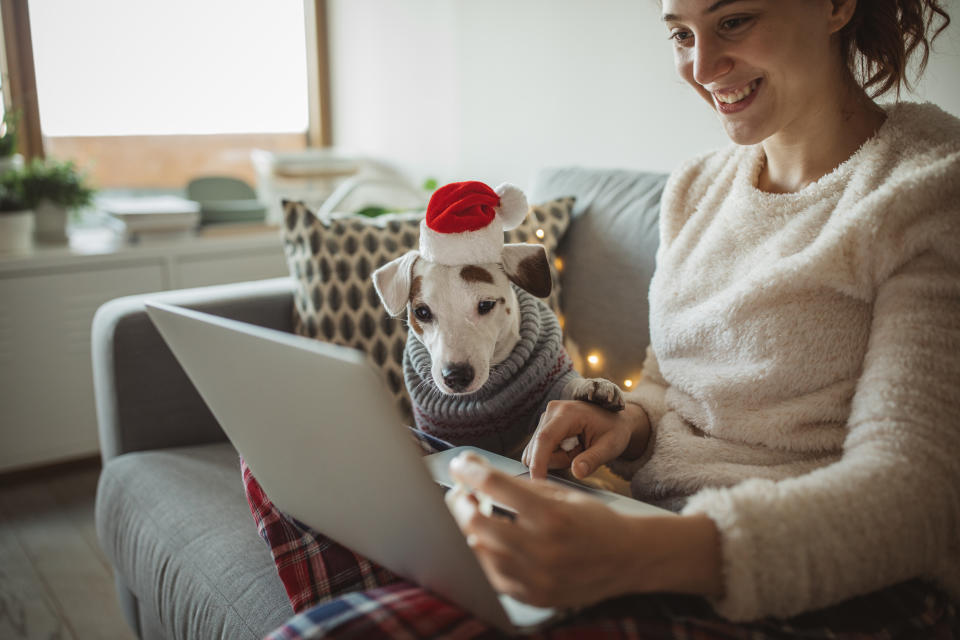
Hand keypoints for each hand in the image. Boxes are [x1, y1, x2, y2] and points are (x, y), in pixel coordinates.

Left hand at [446, 452, 723, 607]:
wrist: (627, 558)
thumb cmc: (592, 519)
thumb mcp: (561, 492)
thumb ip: (518, 484)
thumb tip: (475, 471)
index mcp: (552, 515)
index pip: (496, 486)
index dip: (470, 471)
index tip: (459, 464)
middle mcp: (543, 549)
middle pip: (477, 522)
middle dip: (460, 502)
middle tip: (461, 491)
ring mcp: (536, 578)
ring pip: (477, 552)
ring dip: (466, 529)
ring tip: (470, 514)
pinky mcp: (533, 596)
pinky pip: (490, 576)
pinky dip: (481, 555)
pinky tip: (484, 540)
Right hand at [522, 400, 650, 479]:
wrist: (612, 419)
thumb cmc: (614, 430)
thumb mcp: (610, 446)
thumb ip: (593, 459)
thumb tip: (577, 472)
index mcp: (568, 413)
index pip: (545, 438)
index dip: (538, 461)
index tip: (537, 481)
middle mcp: (552, 411)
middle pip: (540, 449)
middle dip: (559, 461)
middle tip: (583, 452)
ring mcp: (545, 418)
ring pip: (538, 452)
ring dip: (557, 459)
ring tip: (579, 449)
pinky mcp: (542, 425)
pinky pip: (539, 451)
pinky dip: (554, 456)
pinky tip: (570, 448)